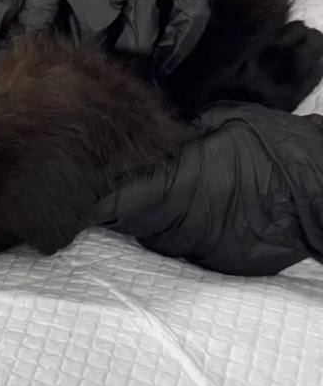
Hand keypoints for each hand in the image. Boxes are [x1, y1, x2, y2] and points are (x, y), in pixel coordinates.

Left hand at [96, 104, 322, 274]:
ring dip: (156, 225)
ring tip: (172, 204)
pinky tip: (200, 220)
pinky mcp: (220, 262)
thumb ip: (184, 136)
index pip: (118, 200)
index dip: (99, 200)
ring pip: (159, 239)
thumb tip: (156, 138)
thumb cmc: (275, 146)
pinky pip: (188, 251)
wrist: (322, 186)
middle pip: (134, 223)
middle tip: (126, 195)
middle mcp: (182, 220)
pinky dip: (187, 238)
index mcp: (177, 183)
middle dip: (127, 210)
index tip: (85, 194)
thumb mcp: (225, 124)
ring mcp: (202, 245)